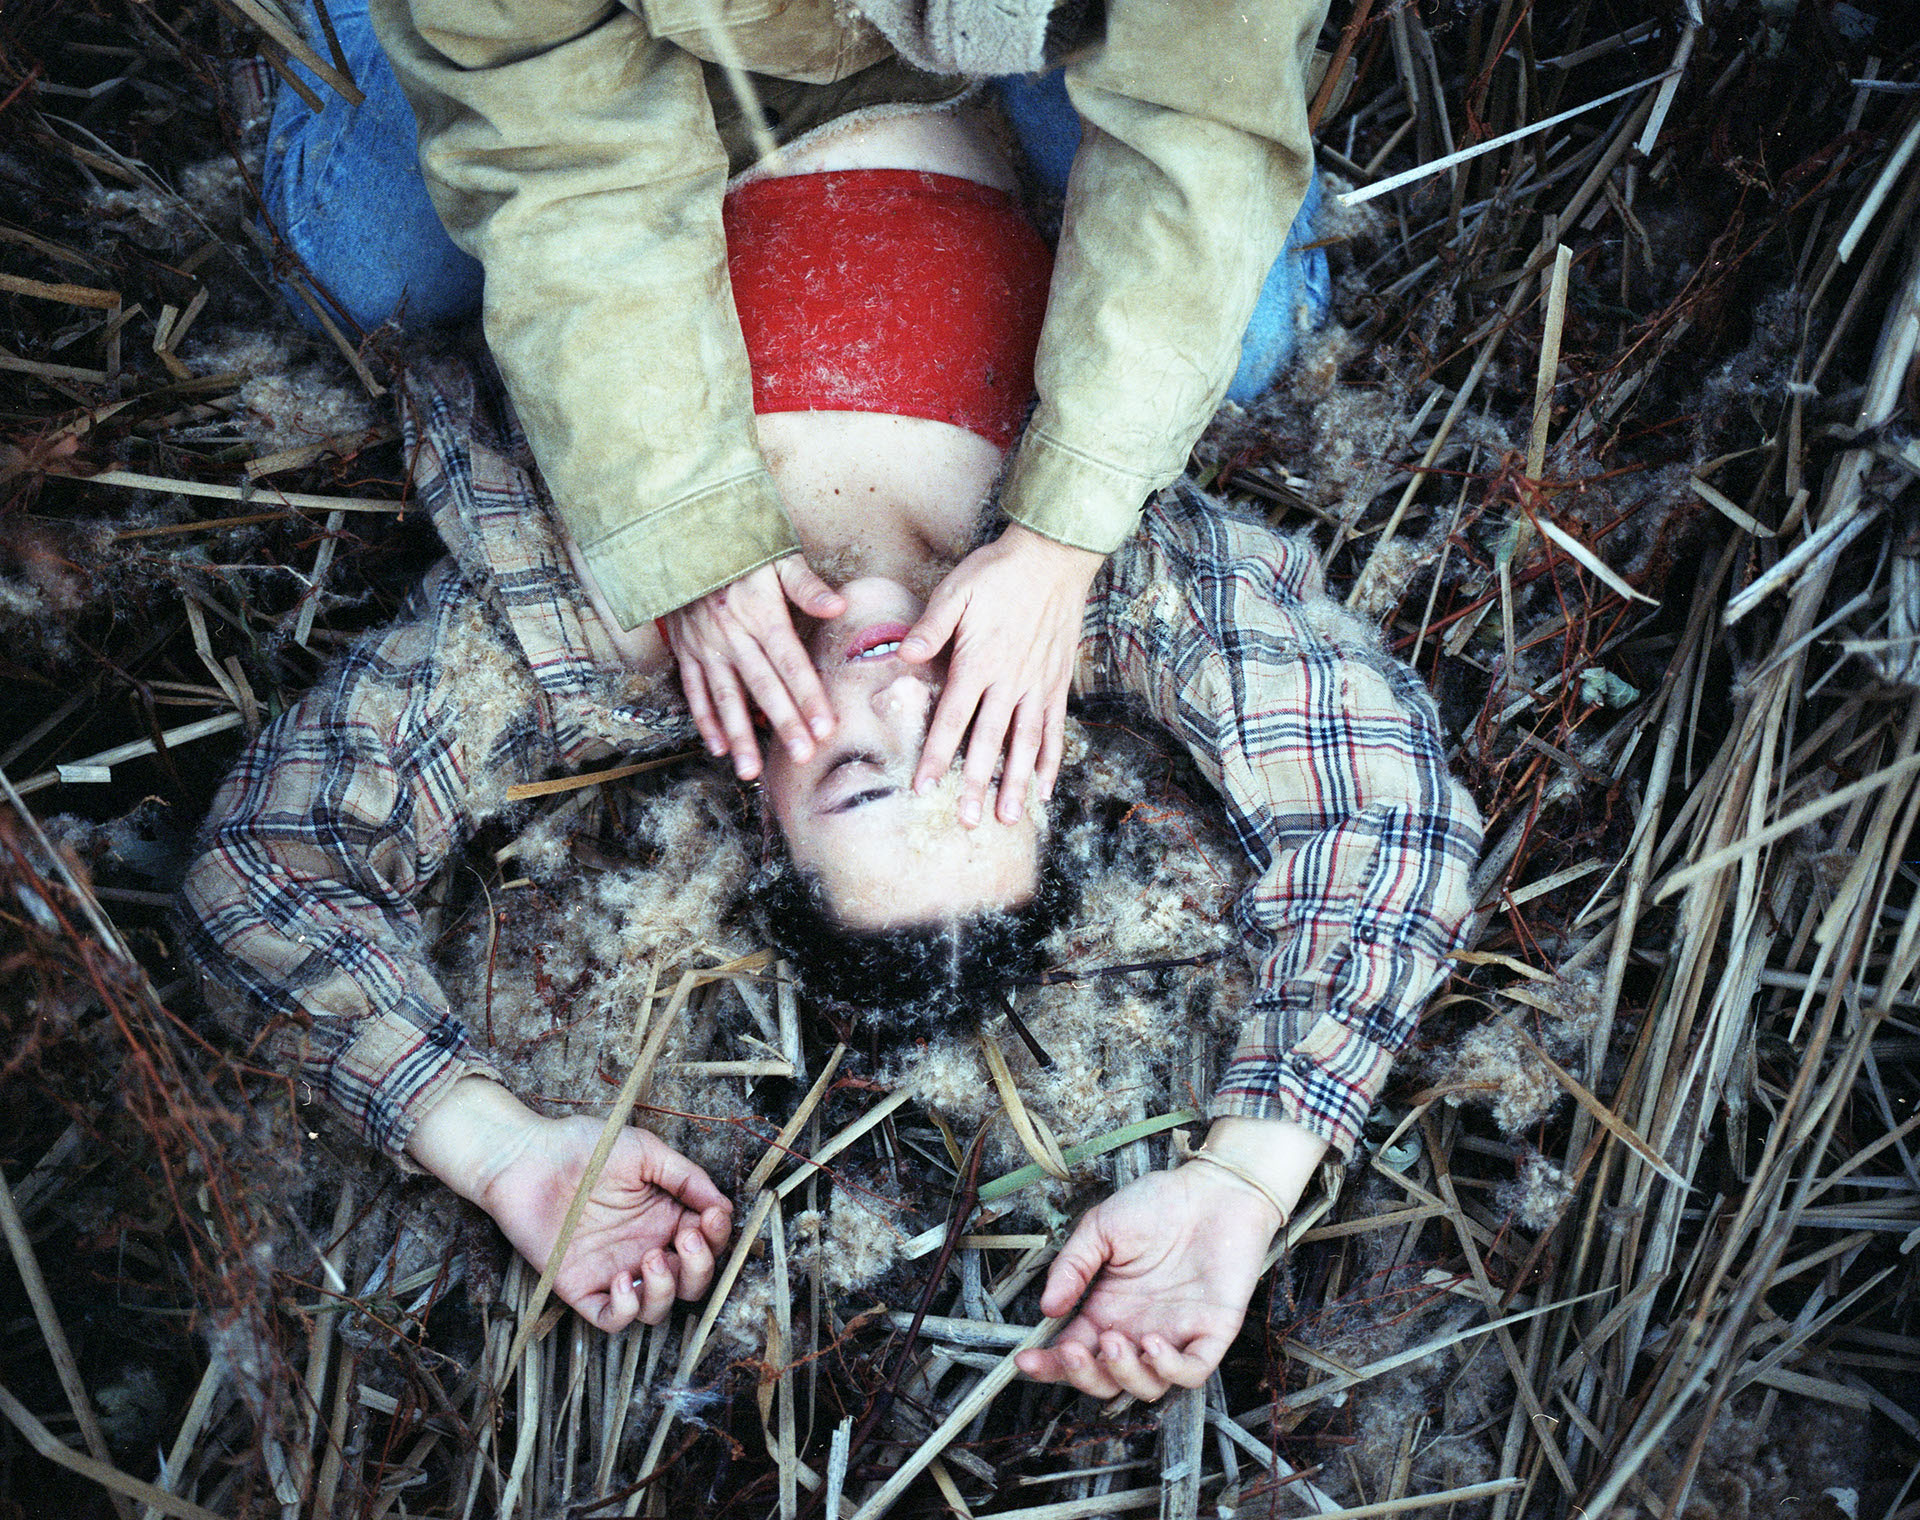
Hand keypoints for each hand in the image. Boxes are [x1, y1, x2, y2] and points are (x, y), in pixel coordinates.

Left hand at [409, 1079, 733, 1331]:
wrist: (526, 1157)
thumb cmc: (584, 1146)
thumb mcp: (645, 1151)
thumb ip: (686, 1178)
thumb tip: (723, 1205)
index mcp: (664, 1217)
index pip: (708, 1242)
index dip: (717, 1237)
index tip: (710, 1216)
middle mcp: (645, 1248)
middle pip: (691, 1282)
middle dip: (700, 1266)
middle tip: (685, 1238)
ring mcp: (614, 1270)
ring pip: (657, 1309)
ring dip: (666, 1291)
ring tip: (651, 1258)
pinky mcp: (582, 1288)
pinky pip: (614, 1319)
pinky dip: (626, 1309)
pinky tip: (620, 1279)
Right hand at [662, 556, 847, 780]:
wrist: (681, 540)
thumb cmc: (740, 550)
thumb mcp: (777, 557)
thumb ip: (807, 585)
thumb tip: (839, 606)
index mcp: (761, 613)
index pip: (791, 662)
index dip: (809, 696)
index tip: (826, 727)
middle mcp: (733, 634)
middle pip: (763, 686)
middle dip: (784, 723)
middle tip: (802, 756)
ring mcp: (706, 646)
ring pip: (726, 697)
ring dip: (740, 735)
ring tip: (752, 770)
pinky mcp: (686, 651)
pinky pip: (694, 691)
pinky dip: (705, 721)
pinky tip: (719, 748)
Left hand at [901, 524, 1103, 826]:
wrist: (1053, 556)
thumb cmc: (996, 572)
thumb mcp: (956, 590)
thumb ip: (931, 627)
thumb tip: (902, 656)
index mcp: (978, 661)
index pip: (952, 718)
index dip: (937, 755)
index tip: (924, 787)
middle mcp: (1010, 680)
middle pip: (990, 742)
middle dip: (976, 785)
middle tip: (966, 822)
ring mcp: (1037, 684)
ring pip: (1026, 743)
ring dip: (1017, 783)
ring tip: (1009, 818)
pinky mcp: (1057, 681)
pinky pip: (1055, 728)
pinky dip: (1051, 760)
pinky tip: (1045, 788)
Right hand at [1015, 1117, 1326, 1400]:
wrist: (1213, 1189)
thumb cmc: (1158, 1204)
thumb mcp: (1101, 1228)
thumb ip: (1073, 1266)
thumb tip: (1046, 1308)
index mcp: (1108, 1309)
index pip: (1074, 1351)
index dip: (1048, 1364)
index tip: (1024, 1360)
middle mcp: (1138, 1330)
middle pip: (1106, 1381)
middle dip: (1083, 1376)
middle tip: (1072, 1350)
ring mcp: (1175, 1335)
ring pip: (1147, 1387)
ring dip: (1124, 1375)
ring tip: (1114, 1340)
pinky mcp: (1211, 1333)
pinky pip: (1192, 1373)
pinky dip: (1170, 1370)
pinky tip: (1153, 1342)